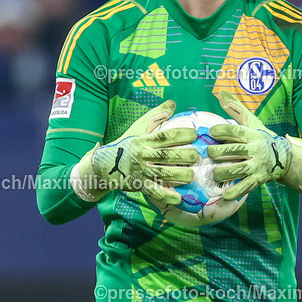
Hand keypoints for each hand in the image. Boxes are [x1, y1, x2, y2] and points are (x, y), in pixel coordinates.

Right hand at [72, 100, 197, 205]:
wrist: (104, 165)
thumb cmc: (127, 144)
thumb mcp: (138, 128)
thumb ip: (156, 115)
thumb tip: (173, 103)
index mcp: (143, 140)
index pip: (163, 136)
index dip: (180, 134)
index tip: (194, 134)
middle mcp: (141, 155)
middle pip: (164, 156)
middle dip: (183, 156)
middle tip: (197, 155)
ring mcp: (140, 171)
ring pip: (161, 174)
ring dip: (178, 175)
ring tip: (192, 175)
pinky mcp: (139, 185)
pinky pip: (153, 191)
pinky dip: (166, 195)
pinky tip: (178, 198)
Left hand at [207, 91, 301, 200]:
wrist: (284, 157)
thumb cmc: (262, 137)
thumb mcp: (251, 122)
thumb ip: (235, 108)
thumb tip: (220, 93)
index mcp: (252, 134)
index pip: (236, 130)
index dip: (222, 130)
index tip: (211, 131)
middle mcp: (255, 149)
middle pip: (235, 150)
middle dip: (219, 152)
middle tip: (209, 153)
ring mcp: (257, 165)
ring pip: (238, 169)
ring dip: (223, 172)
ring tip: (213, 173)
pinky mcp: (258, 179)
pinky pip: (246, 186)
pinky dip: (235, 192)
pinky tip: (224, 196)